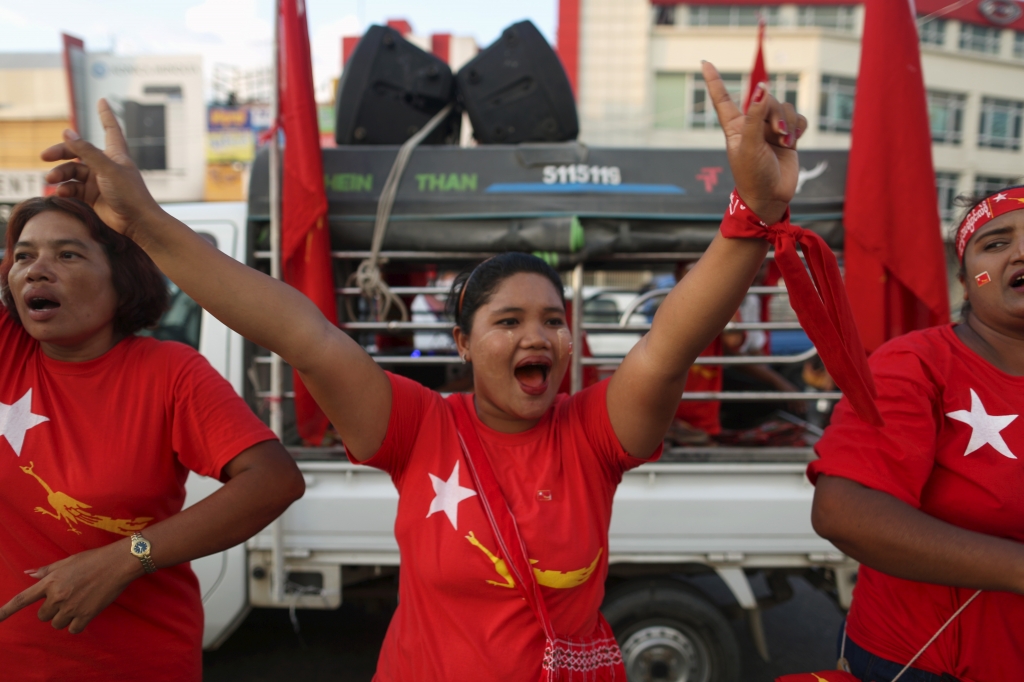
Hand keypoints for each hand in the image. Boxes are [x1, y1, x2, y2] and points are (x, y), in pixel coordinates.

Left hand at [0, 540, 141, 633]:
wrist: (118, 563)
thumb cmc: (93, 559)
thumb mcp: (67, 561)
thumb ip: (46, 571)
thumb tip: (28, 573)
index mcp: (51, 581)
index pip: (22, 599)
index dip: (6, 611)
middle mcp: (58, 596)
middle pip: (43, 615)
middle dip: (52, 610)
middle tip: (67, 598)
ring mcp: (72, 606)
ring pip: (57, 624)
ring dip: (65, 618)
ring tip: (78, 603)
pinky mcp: (86, 614)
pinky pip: (73, 629)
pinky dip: (78, 624)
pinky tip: (85, 612)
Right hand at [40, 98, 163, 243]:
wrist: (137, 223)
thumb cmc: (129, 194)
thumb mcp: (107, 169)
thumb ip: (86, 151)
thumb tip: (67, 132)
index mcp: (115, 154)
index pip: (110, 129)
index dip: (106, 114)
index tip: (102, 100)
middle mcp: (105, 165)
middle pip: (78, 151)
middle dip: (61, 152)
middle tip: (44, 156)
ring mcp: (98, 180)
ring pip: (72, 171)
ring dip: (60, 174)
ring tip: (52, 180)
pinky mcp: (92, 196)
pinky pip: (72, 188)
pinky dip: (65, 189)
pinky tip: (60, 192)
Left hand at [702, 61, 806, 223]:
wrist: (771, 196)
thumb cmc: (752, 175)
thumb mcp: (749, 145)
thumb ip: (755, 117)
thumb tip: (761, 90)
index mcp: (735, 126)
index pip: (723, 99)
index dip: (714, 81)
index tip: (705, 63)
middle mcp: (752, 125)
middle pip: (765, 99)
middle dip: (774, 112)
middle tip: (777, 132)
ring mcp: (771, 130)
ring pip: (784, 107)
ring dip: (788, 122)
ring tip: (785, 141)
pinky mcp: (788, 136)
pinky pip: (798, 118)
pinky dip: (799, 126)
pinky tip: (794, 139)